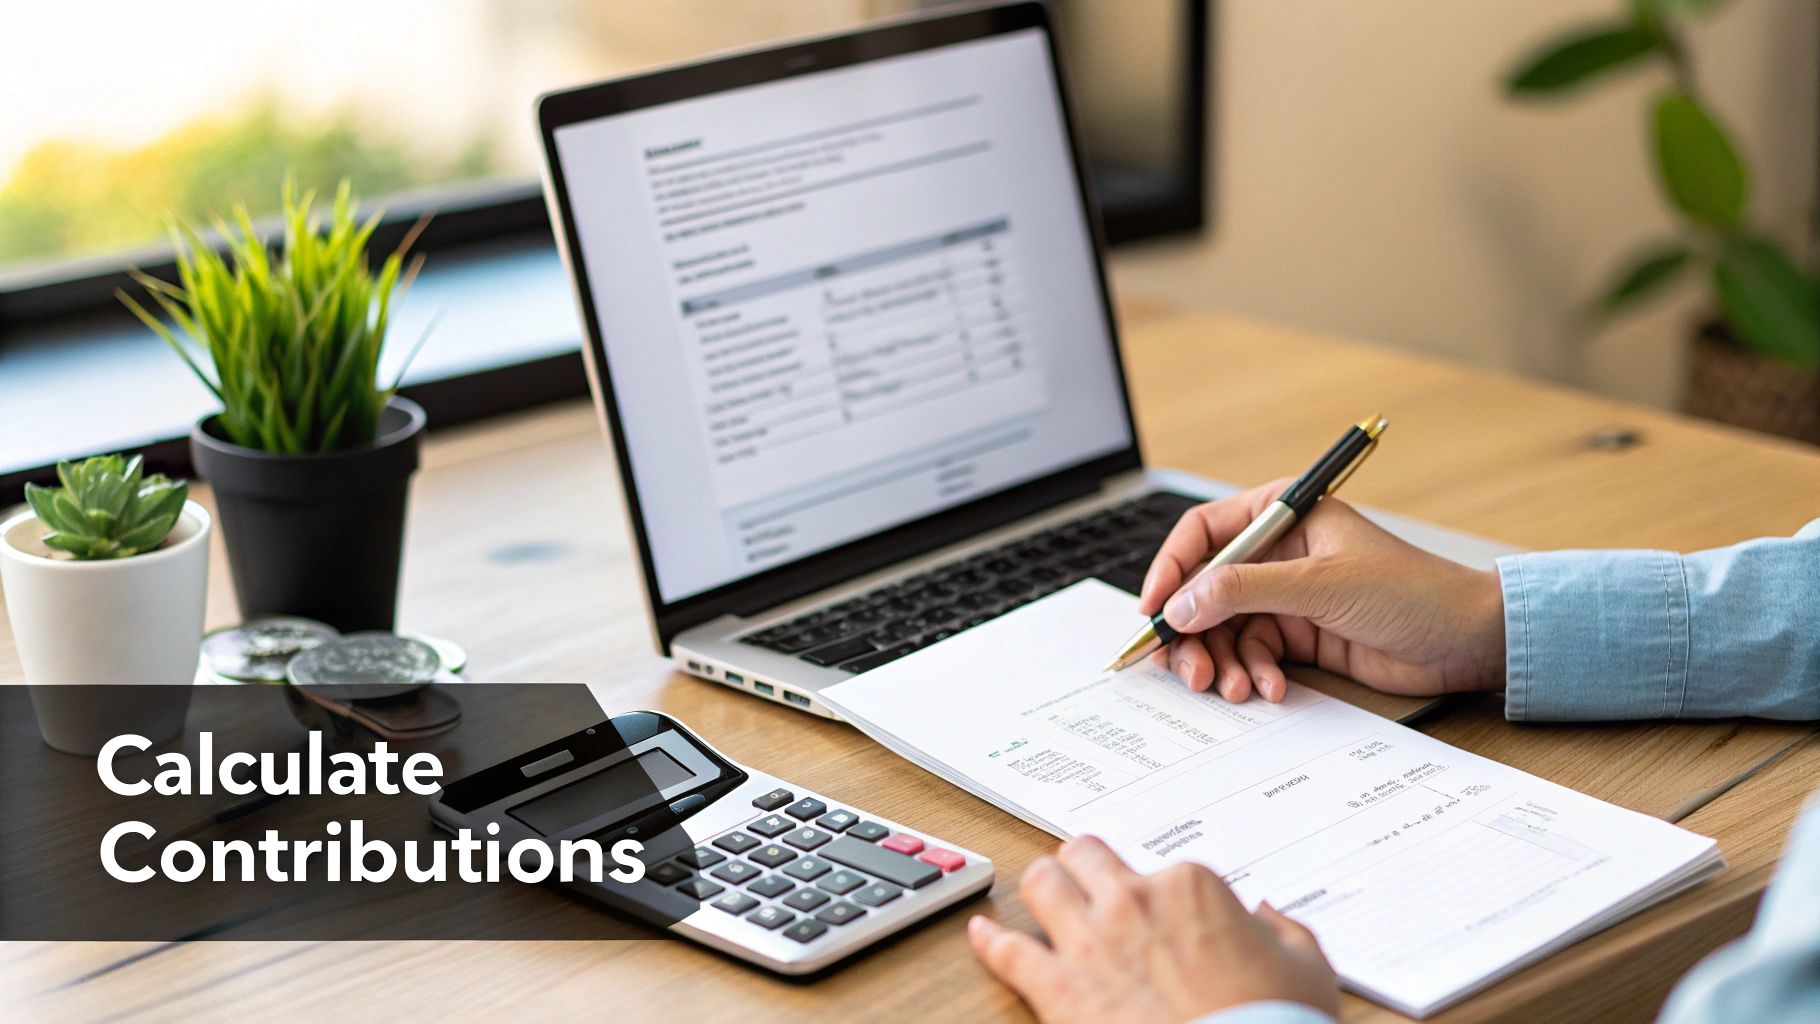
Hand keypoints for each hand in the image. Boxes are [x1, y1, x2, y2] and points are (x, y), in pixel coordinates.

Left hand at [969, 836, 1339, 1022]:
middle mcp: (1132, 901)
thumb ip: (1283, 930)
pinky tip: (981, 932)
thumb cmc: (1274, 1022)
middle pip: (1085, 857)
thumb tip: (1265, 916)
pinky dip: (989, 939)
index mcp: (1190, 886)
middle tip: (1085, 877)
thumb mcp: (1306, 966)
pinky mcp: (1059, 990)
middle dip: (1085, 866)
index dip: (1161, 890)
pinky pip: (1007, 952)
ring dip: (1041, 886)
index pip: (1160, 867)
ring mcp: (1090, 943)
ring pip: (1041, 884)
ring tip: (1040, 893)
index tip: (1164, 910)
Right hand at [1137, 479, 1506, 701]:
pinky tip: (1269, 689)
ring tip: (1233, 689)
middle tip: (1188, 671)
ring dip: (1222, 662)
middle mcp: (1276, 552)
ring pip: (1222, 629)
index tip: (1153, 611)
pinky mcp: (1298, 635)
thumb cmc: (1411, 591)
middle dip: (1191, 633)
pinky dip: (1252, 674)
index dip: (1170, 570)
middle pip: (1203, 589)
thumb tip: (1181, 604)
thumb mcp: (1321, 585)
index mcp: (1281, 514)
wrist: (1468, 642)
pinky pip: (1251, 654)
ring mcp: (1285, 596)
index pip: (1203, 534)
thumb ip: (1245, 591)